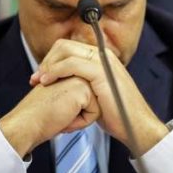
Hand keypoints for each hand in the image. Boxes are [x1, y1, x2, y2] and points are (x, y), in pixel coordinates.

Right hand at [0, 76, 99, 157]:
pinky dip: (80, 122)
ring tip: (61, 115)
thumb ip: (72, 93)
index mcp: (69, 72)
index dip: (73, 111)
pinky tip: (64, 118)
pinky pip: (94, 113)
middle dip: (78, 114)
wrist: (26, 123)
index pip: (87, 98)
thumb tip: (86, 102)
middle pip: (94, 101)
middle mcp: (75, 71)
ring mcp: (80, 77)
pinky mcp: (83, 89)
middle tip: (57, 112)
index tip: (55, 110)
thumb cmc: (38, 116)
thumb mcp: (58, 98)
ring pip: (96, 107)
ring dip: (79, 118)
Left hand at [30, 39, 167, 156]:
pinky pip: (71, 64)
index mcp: (100, 57)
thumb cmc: (116, 114)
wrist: (136, 126)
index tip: (39, 76)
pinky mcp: (101, 72)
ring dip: (47, 66)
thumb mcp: (96, 93)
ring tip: (39, 81)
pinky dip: (55, 71)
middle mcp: (102, 55)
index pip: (68, 47)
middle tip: (36, 79)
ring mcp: (103, 62)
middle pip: (64, 45)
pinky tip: (47, 82)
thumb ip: (83, 82)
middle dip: (46, 61)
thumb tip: (64, 81)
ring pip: (66, 52)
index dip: (50, 59)